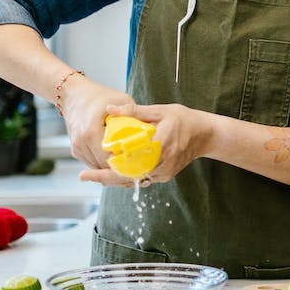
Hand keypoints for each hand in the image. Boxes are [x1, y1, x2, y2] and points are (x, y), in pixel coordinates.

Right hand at [58, 78, 133, 170]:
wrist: (73, 95)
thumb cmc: (97, 96)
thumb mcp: (120, 99)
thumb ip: (133, 112)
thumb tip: (147, 126)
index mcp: (91, 132)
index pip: (110, 159)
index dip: (126, 162)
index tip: (139, 160)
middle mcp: (81, 143)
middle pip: (104, 166)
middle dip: (120, 166)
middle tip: (137, 163)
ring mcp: (77, 148)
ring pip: (98, 167)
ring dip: (111, 166)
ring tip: (127, 159)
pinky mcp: (76, 151)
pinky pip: (92, 162)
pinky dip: (103, 162)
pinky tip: (114, 155)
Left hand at [78, 102, 212, 187]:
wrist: (205, 134)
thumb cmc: (183, 119)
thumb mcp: (159, 110)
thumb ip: (133, 111)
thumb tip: (109, 109)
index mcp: (159, 146)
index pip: (128, 163)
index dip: (107, 170)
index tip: (89, 172)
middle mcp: (161, 164)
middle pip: (128, 177)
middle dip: (104, 178)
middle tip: (84, 176)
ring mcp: (164, 172)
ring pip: (134, 180)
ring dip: (115, 178)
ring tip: (93, 174)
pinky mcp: (164, 175)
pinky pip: (142, 178)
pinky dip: (127, 176)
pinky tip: (113, 172)